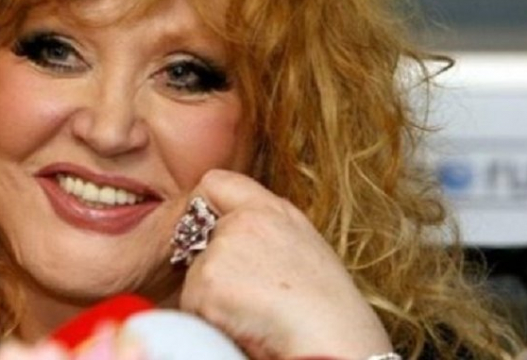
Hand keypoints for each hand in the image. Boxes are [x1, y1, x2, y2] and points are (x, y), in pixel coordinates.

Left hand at [178, 169, 392, 359]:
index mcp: (272, 210)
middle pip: (196, 233)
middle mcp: (244, 222)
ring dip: (211, 296)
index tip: (210, 234)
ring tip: (254, 313)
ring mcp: (222, 251)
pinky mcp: (206, 284)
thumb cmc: (328, 310)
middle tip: (246, 291)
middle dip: (209, 261)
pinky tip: (244, 325)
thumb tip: (229, 223)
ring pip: (193, 273)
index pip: (215, 182)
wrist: (336, 344)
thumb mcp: (306, 248)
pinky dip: (208, 319)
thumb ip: (267, 227)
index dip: (205, 207)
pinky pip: (191, 303)